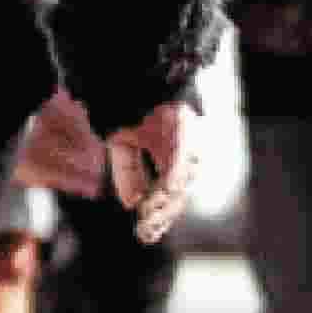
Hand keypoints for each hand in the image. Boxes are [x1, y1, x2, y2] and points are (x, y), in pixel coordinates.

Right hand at [107, 101, 195, 240]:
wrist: (131, 77)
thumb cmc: (128, 104)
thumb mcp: (123, 144)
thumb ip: (129, 173)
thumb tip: (131, 204)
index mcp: (172, 154)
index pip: (169, 191)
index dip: (159, 214)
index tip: (146, 234)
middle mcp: (186, 149)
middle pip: (178, 192)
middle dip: (162, 215)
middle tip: (146, 234)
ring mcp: (188, 138)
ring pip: (182, 180)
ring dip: (164, 202)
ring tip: (148, 220)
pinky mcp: (185, 125)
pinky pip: (181, 156)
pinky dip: (172, 176)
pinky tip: (162, 193)